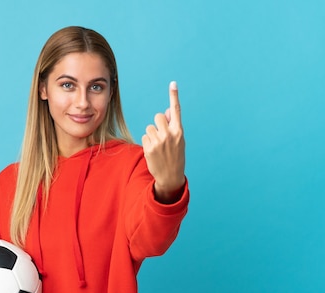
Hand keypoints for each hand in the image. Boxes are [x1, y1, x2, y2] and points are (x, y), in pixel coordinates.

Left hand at [141, 81, 185, 202]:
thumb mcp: (178, 140)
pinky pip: (144, 136)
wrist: (170, 177)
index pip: (176, 111)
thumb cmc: (175, 156)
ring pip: (149, 127)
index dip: (174, 96)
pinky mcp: (149, 148)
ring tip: (158, 146)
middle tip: (161, 136)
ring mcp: (159, 141)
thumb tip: (166, 111)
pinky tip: (153, 152)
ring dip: (151, 134)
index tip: (173, 83)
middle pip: (157, 117)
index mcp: (179, 131)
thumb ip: (172, 126)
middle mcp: (169, 135)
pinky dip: (147, 142)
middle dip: (157, 124)